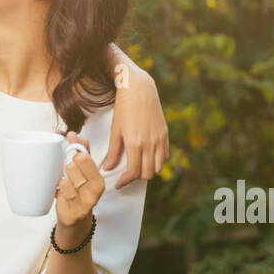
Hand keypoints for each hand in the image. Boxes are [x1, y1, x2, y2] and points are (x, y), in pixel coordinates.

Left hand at [54, 132, 103, 232]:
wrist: (75, 219)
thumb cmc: (79, 192)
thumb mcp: (84, 171)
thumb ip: (82, 152)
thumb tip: (75, 135)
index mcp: (99, 181)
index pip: (83, 157)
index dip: (73, 154)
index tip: (71, 156)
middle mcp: (94, 193)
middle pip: (72, 167)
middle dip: (67, 169)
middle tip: (68, 175)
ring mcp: (84, 204)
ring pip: (65, 180)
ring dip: (61, 182)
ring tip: (65, 186)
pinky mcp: (72, 213)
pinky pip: (60, 193)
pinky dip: (57, 191)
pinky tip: (61, 194)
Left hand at [105, 64, 168, 188]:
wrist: (139, 89)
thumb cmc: (124, 108)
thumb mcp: (115, 130)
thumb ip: (113, 152)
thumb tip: (108, 168)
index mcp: (135, 143)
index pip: (133, 172)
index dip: (125, 181)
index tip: (118, 184)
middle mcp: (150, 143)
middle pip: (147, 173)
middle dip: (136, 178)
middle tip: (126, 175)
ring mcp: (160, 139)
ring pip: (158, 167)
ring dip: (148, 171)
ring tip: (137, 166)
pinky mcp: (165, 134)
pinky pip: (164, 156)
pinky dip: (157, 162)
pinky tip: (147, 158)